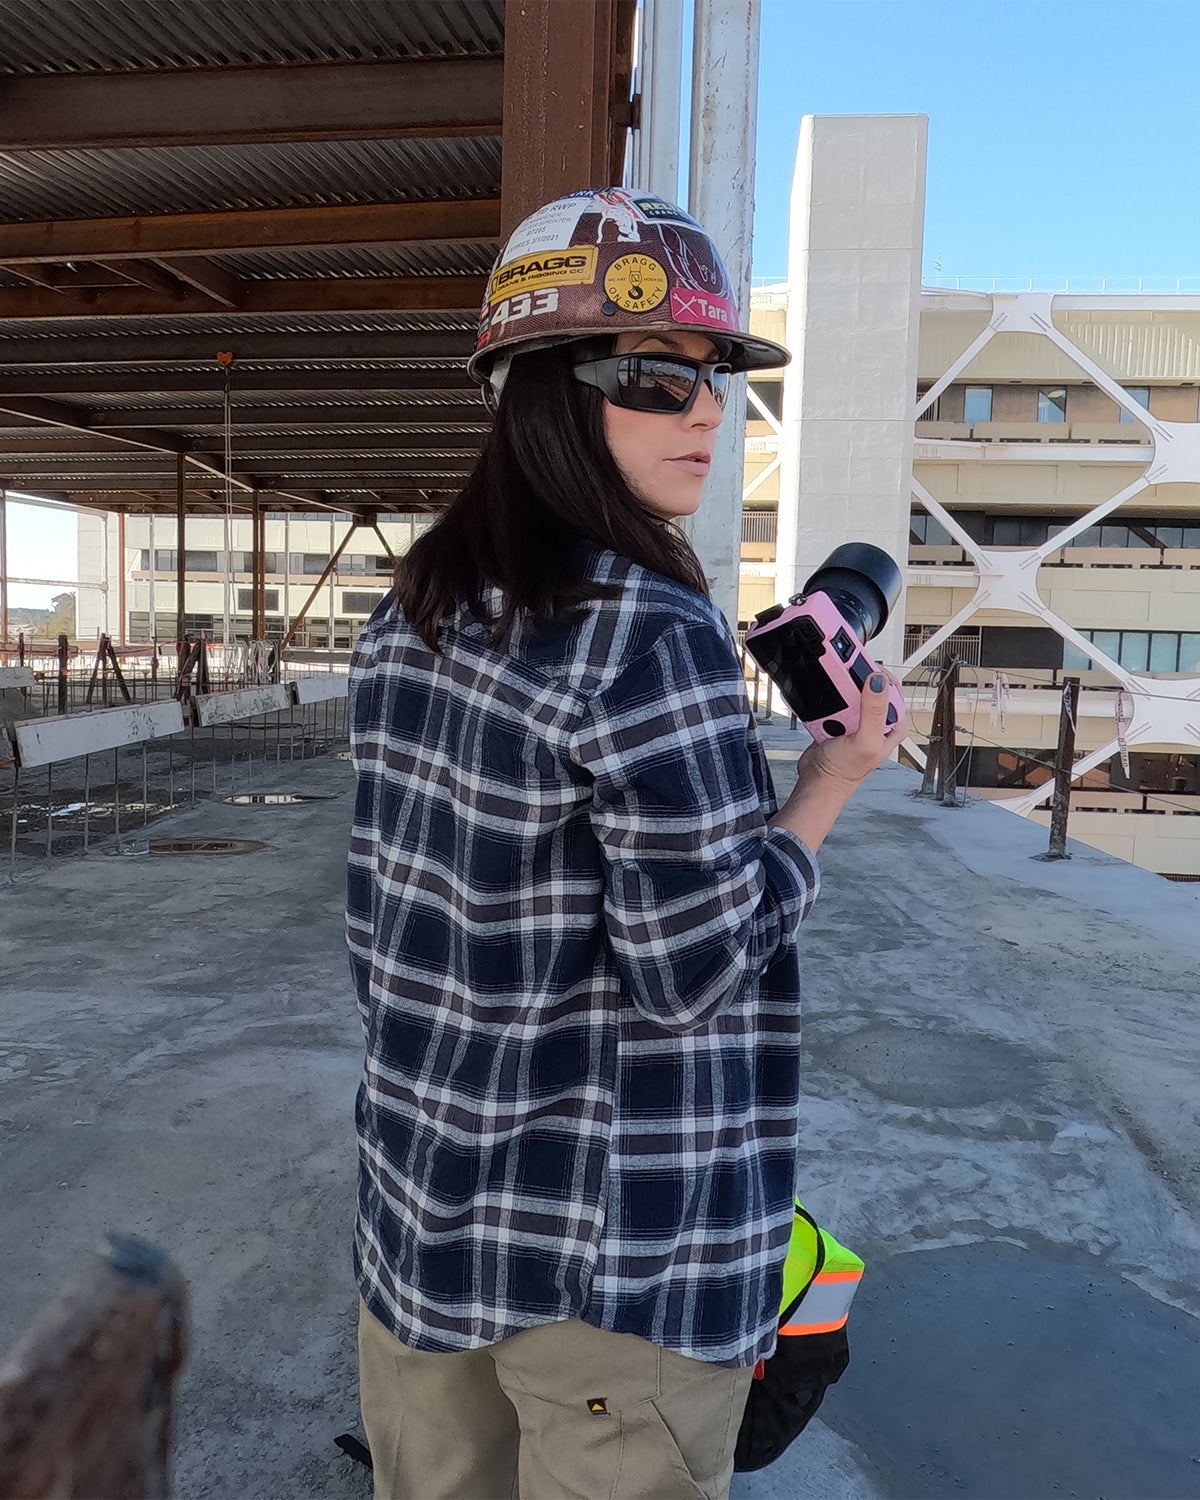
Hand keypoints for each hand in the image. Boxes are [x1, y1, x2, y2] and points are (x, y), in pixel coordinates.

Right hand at [794, 671, 903, 797]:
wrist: (819, 781)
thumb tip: (878, 682)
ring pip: (848, 691)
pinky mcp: (839, 718)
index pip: (890, 688)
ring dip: (837, 695)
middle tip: (842, 686)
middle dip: (852, 684)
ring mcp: (857, 718)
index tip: (860, 668)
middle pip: (867, 685)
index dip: (877, 675)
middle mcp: (876, 719)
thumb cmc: (845, 771)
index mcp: (892, 723)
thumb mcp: (866, 740)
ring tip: (833, 713)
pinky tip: (824, 713)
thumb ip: (874, 711)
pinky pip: (832, 700)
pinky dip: (826, 702)